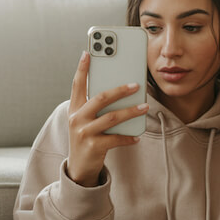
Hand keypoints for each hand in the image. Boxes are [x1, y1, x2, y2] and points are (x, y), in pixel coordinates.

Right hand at [66, 51, 147, 186]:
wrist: (79, 167)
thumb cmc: (87, 138)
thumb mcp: (85, 120)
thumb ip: (95, 106)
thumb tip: (119, 90)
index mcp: (74, 108)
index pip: (77, 84)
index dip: (82, 68)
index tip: (88, 52)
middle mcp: (77, 118)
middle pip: (100, 98)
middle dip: (119, 90)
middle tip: (136, 84)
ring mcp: (84, 132)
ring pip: (112, 117)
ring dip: (131, 111)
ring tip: (145, 106)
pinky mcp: (94, 146)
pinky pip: (116, 138)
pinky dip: (128, 137)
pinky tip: (138, 135)